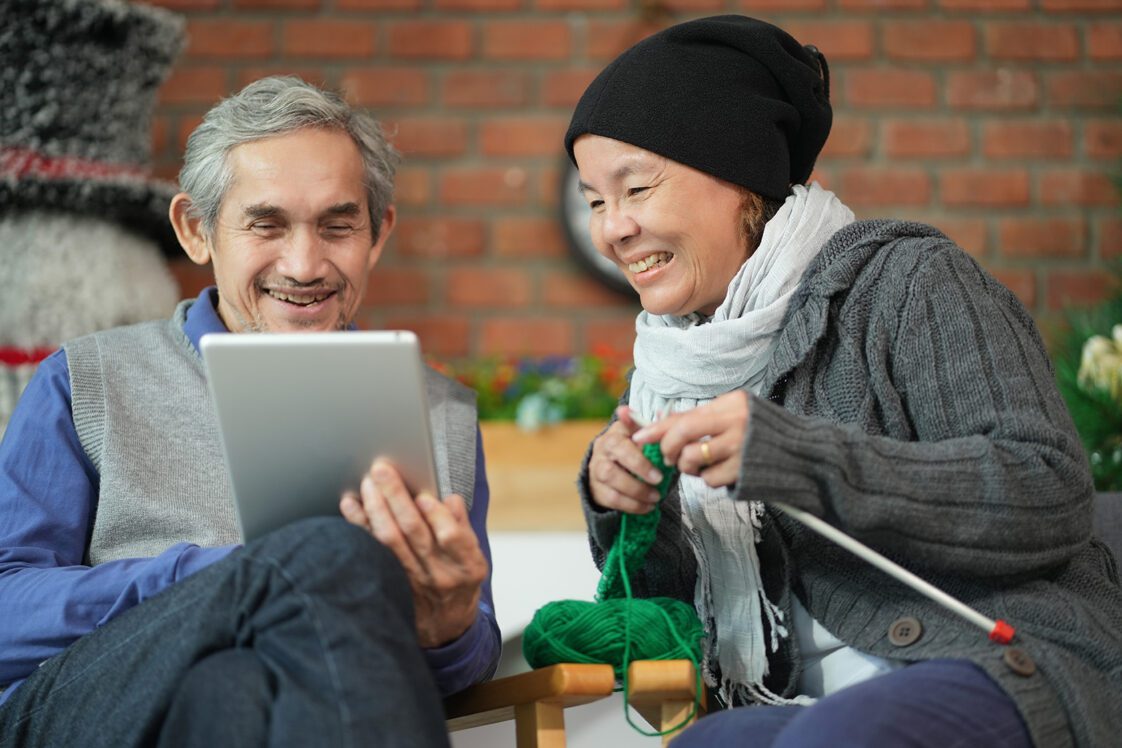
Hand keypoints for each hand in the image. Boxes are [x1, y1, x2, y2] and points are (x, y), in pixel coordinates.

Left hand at [339, 458, 486, 647]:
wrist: (445, 629)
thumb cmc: (460, 584)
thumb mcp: (474, 560)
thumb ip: (463, 528)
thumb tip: (450, 499)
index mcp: (467, 566)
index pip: (452, 538)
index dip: (437, 517)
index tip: (423, 496)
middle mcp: (439, 575)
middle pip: (414, 533)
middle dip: (396, 498)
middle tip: (382, 470)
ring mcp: (412, 582)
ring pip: (389, 541)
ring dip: (375, 508)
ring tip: (368, 483)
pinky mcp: (390, 582)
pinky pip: (371, 552)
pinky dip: (359, 527)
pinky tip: (351, 507)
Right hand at [588, 406, 665, 513]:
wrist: (614, 470)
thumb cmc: (635, 452)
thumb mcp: (643, 439)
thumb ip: (654, 429)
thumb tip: (664, 414)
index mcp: (617, 432)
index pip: (624, 428)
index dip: (633, 429)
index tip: (651, 442)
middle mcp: (603, 447)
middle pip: (616, 451)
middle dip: (639, 467)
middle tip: (659, 479)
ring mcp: (596, 468)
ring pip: (611, 477)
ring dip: (636, 490)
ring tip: (656, 496)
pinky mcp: (596, 489)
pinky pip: (612, 498)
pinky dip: (632, 505)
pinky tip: (647, 506)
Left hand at [632, 391, 748, 487]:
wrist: (799, 453)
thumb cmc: (759, 432)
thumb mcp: (730, 415)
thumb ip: (697, 418)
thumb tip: (657, 423)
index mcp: (730, 403)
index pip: (684, 416)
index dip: (657, 428)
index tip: (638, 437)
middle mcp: (735, 422)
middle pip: (683, 434)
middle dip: (668, 449)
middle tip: (669, 457)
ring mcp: (740, 447)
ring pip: (692, 459)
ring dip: (689, 466)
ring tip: (701, 464)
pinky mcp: (744, 470)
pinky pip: (709, 479)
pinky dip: (709, 479)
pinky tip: (721, 472)